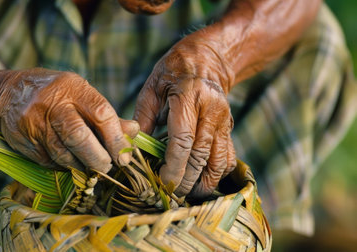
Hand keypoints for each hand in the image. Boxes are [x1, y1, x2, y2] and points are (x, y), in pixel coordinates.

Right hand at [0, 68, 138, 172]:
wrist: (9, 94)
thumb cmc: (56, 95)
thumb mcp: (81, 94)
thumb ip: (107, 115)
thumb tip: (134, 132)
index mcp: (73, 88)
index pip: (102, 114)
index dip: (116, 138)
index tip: (124, 155)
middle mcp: (52, 103)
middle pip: (80, 137)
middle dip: (98, 158)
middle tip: (108, 166)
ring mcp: (34, 122)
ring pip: (64, 154)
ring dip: (82, 166)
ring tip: (90, 166)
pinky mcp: (23, 140)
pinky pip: (49, 161)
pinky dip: (63, 165)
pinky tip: (68, 160)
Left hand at [134, 36, 235, 198]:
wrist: (207, 60)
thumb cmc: (173, 72)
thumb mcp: (152, 88)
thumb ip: (143, 118)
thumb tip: (132, 148)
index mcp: (188, 97)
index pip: (183, 140)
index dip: (173, 166)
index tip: (162, 182)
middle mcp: (211, 111)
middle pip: (200, 156)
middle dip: (185, 180)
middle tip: (170, 194)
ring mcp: (224, 121)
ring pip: (219, 162)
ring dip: (204, 183)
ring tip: (187, 193)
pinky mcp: (230, 128)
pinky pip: (228, 158)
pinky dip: (216, 174)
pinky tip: (202, 181)